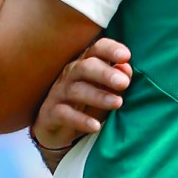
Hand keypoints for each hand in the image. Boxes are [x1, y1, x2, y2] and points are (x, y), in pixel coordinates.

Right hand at [31, 37, 131, 151]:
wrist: (55, 127)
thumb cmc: (85, 104)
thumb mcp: (104, 91)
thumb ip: (117, 79)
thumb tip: (126, 68)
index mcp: (85, 65)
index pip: (96, 50)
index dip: (110, 50)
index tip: (126, 56)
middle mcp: (70, 75)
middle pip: (85, 67)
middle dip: (104, 73)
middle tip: (123, 83)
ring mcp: (59, 93)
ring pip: (76, 90)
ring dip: (97, 96)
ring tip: (117, 103)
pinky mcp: (51, 113)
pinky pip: (64, 114)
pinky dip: (80, 120)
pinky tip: (95, 126)